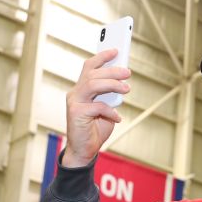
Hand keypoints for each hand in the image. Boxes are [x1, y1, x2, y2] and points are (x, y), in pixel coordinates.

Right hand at [63, 49, 130, 167]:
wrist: (84, 151)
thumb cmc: (96, 129)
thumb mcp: (106, 109)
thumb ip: (111, 96)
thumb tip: (122, 82)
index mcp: (81, 89)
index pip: (89, 66)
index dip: (102, 57)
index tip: (116, 50)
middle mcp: (75, 93)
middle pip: (93, 73)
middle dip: (112, 70)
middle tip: (128, 72)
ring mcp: (74, 102)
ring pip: (93, 84)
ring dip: (112, 84)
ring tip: (127, 89)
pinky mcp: (76, 113)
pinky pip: (97, 106)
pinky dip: (110, 111)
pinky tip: (118, 117)